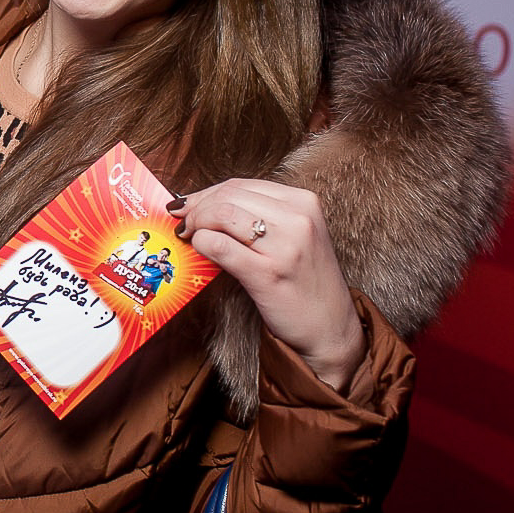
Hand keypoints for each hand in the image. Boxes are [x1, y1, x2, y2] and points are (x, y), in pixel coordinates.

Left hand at [171, 180, 363, 389]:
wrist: (330, 328)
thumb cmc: (306, 282)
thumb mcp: (295, 236)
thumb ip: (259, 216)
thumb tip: (203, 204)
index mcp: (304, 202)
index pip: (241, 185)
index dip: (206, 193)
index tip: (189, 206)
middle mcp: (298, 219)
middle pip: (228, 196)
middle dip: (197, 207)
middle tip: (183, 223)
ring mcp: (285, 246)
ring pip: (222, 214)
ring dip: (196, 223)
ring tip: (190, 237)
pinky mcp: (268, 273)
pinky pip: (220, 246)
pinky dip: (202, 244)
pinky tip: (200, 251)